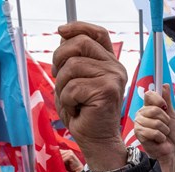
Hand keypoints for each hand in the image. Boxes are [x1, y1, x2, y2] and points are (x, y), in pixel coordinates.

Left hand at [53, 22, 127, 170]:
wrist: (96, 140)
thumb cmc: (84, 114)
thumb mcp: (74, 81)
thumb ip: (73, 59)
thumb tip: (64, 37)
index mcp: (109, 63)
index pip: (97, 33)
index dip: (78, 27)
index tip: (61, 31)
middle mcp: (115, 68)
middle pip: (80, 43)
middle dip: (60, 59)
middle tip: (60, 80)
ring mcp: (113, 78)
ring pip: (72, 66)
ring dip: (63, 86)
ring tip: (72, 101)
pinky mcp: (107, 90)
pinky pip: (73, 87)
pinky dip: (68, 101)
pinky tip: (77, 110)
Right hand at [134, 84, 174, 164]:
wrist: (170, 150)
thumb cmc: (170, 134)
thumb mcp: (171, 115)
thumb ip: (167, 100)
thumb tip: (165, 85)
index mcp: (148, 107)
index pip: (149, 94)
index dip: (158, 99)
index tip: (165, 107)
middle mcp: (142, 113)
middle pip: (155, 109)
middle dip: (165, 119)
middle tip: (165, 126)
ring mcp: (139, 123)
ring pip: (156, 122)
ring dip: (164, 130)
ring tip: (162, 134)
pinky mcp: (138, 133)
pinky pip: (153, 132)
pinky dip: (160, 137)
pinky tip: (158, 140)